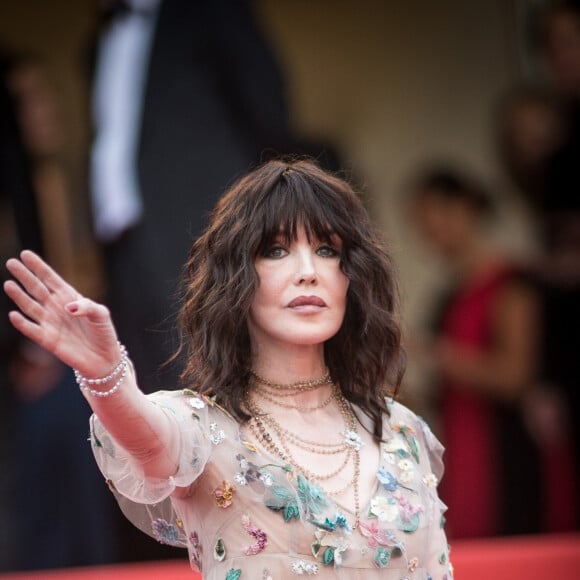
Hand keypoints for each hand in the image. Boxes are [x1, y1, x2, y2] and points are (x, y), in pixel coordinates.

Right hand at [4, 250, 120, 377]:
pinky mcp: (48, 340)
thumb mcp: (101, 314)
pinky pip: (32, 330)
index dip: (38, 266)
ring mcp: (50, 323)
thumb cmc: (103, 332)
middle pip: (37, 288)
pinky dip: (23, 323)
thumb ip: (86, 306)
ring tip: (9, 284)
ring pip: (30, 307)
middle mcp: (56, 308)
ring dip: (19, 296)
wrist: (104, 358)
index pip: (50, 278)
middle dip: (24, 276)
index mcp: (69, 297)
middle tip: (11, 263)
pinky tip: (14, 314)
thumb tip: (67, 307)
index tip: (25, 254)